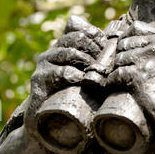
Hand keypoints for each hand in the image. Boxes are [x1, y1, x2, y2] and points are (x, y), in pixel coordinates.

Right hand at [24, 15, 106, 137]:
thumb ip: (95, 62)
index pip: (81, 32)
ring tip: (97, 73)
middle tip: (105, 63)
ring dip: (88, 62)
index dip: (97, 38)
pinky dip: (77, 76)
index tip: (108, 48)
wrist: (46, 122)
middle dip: (95, 49)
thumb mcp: (85, 78)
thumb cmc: (72, 98)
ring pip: (70, 53)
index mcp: (61, 48)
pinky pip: (61, 72)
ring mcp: (44, 65)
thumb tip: (115, 45)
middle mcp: (51, 53)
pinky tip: (84, 81)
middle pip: (76, 39)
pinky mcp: (39, 80)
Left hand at [91, 21, 154, 150]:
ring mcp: (148, 59)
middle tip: (123, 71)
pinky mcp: (139, 75)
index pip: (135, 27)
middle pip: (124, 44)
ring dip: (116, 70)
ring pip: (119, 59)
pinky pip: (116, 74)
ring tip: (121, 81)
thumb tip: (147, 39)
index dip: (126, 38)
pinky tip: (115, 88)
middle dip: (120, 57)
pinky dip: (112, 82)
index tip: (124, 50)